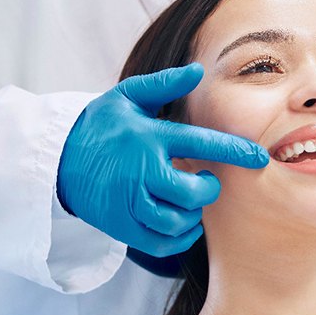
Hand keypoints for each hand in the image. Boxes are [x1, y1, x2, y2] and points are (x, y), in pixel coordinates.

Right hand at [57, 63, 268, 256]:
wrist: (55, 159)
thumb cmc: (100, 125)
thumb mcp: (126, 97)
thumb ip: (163, 84)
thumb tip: (197, 71)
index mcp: (148, 137)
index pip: (201, 143)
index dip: (234, 151)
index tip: (259, 158)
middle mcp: (140, 171)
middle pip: (191, 192)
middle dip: (208, 189)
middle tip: (206, 181)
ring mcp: (128, 202)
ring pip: (176, 221)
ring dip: (194, 215)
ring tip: (190, 201)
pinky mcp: (120, 226)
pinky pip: (160, 243)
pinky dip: (179, 238)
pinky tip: (183, 223)